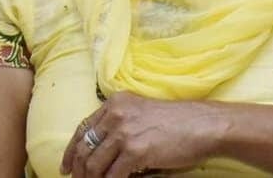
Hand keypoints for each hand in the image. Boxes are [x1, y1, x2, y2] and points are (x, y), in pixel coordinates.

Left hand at [61, 92, 221, 177]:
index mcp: (117, 102)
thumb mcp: (144, 112)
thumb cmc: (180, 121)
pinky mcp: (135, 151)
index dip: (70, 150)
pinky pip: (112, 176)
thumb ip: (121, 123)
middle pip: (84, 148)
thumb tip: (100, 150)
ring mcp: (125, 132)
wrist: (206, 125)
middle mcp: (117, 114)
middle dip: (78, 170)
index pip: (83, 128)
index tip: (66, 166)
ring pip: (94, 165)